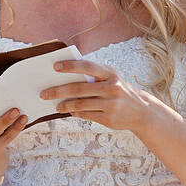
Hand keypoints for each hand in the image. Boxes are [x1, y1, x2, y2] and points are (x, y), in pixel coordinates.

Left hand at [41, 58, 161, 132]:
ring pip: (80, 104)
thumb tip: (66, 77)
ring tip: (55, 106)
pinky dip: (75, 113)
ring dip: (64, 105)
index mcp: (110, 74)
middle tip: (43, 93)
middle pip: (78, 88)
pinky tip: (69, 112)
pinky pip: (86, 115)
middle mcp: (112, 87)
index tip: (55, 67)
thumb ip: (94, 76)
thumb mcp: (112, 79)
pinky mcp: (109, 119)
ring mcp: (110, 104)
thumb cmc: (121, 91)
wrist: (142, 111)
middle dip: (58, 91)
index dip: (71, 66)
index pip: (87, 66)